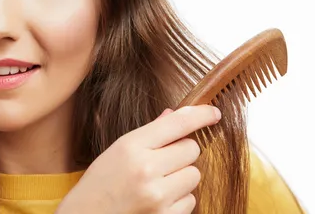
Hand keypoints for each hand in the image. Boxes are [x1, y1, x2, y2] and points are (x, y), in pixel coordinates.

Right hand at [56, 105, 221, 213]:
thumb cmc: (100, 183)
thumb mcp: (117, 151)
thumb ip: (148, 133)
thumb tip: (173, 115)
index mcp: (131, 147)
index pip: (177, 123)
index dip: (201, 115)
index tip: (214, 112)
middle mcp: (146, 170)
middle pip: (192, 149)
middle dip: (182, 153)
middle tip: (162, 161)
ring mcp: (157, 197)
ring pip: (194, 175)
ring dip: (182, 178)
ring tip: (157, 184)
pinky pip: (190, 201)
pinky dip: (179, 200)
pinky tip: (157, 201)